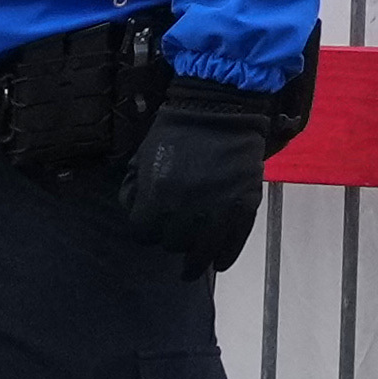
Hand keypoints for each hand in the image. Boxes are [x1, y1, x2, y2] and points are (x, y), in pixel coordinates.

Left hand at [112, 76, 293, 272]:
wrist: (221, 110)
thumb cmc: (177, 132)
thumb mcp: (142, 158)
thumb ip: (135, 190)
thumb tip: (135, 212)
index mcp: (157, 195)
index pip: (144, 234)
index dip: (147, 231)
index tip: (154, 228)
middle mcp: (186, 208)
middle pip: (173, 244)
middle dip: (172, 239)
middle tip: (177, 232)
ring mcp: (217, 209)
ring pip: (203, 252)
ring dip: (197, 262)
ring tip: (194, 268)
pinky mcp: (243, 206)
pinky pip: (233, 243)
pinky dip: (226, 255)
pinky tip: (219, 262)